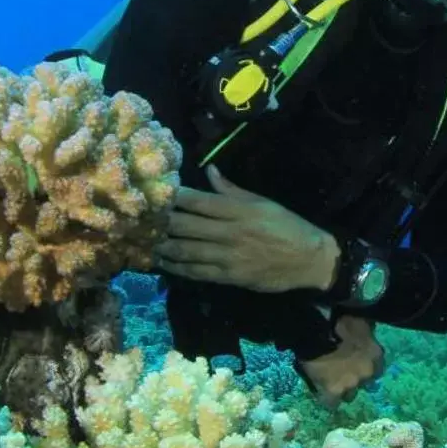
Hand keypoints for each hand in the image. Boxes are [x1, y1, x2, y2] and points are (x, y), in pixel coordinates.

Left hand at [155, 166, 338, 293]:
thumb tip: (209, 171)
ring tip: (142, 242)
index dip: (173, 197)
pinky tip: (162, 263)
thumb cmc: (286, 226)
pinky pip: (197, 272)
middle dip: (160, 222)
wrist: (309, 259)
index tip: (154, 193)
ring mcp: (228, 256)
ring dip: (162, 247)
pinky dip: (177, 268)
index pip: (198, 201)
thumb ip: (232, 189)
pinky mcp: (229, 276)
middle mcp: (229, 232)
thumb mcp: (262, 202)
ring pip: (187, 251)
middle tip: (137, 219)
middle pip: (186, 226)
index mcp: (238, 210)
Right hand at [297, 315, 384, 407]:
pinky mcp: (333, 392)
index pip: (378, 368)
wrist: (316, 331)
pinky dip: (328, 399)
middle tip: (343, 371)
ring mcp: (351, 384)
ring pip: (350, 395)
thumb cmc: (339, 321)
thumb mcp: (360, 320)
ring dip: (343, 389)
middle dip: (356, 378)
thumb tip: (370, 331)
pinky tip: (322, 393)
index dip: (367, 366)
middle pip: (365, 383)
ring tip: (331, 382)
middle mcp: (367, 373)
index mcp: (376, 355)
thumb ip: (368, 330)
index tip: (357, 362)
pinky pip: (331, 403)